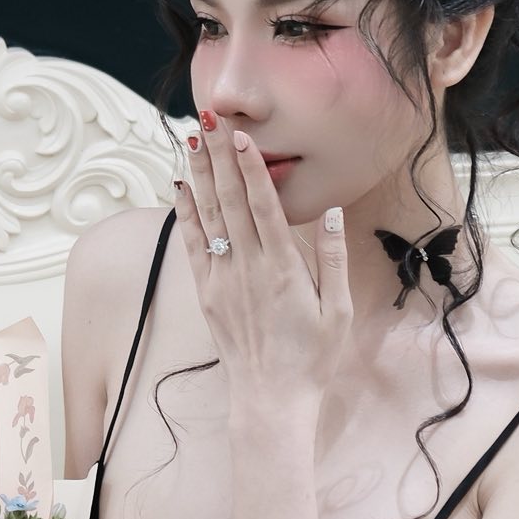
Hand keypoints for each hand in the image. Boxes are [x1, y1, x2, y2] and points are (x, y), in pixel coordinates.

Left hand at [175, 113, 352, 412]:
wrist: (271, 399)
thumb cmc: (313, 357)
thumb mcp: (338, 310)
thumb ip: (331, 258)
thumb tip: (329, 212)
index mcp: (284, 269)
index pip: (263, 206)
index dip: (250, 168)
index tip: (240, 136)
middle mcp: (248, 268)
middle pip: (231, 201)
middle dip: (219, 157)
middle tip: (209, 119)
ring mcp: (223, 280)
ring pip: (208, 216)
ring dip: (199, 176)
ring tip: (190, 141)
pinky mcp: (207, 293)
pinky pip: (193, 246)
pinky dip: (187, 215)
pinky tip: (181, 188)